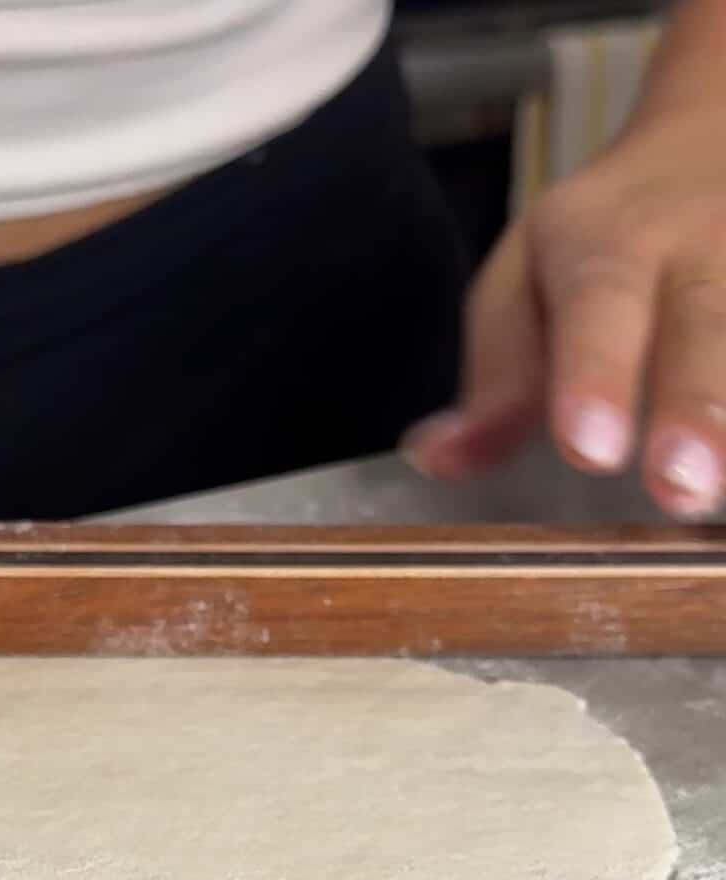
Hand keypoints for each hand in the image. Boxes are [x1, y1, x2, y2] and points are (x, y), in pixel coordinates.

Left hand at [402, 105, 725, 519]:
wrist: (712, 138)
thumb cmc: (602, 242)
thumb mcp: (527, 284)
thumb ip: (496, 380)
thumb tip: (436, 458)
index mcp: (607, 242)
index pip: (598, 303)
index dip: (594, 375)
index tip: (588, 446)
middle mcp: (700, 243)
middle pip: (705, 320)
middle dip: (696, 406)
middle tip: (680, 484)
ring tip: (725, 488)